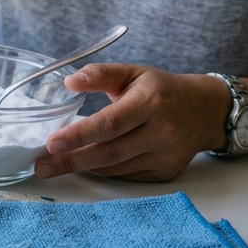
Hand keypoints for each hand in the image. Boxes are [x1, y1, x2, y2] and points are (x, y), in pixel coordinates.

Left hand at [34, 64, 229, 181]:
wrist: (205, 111)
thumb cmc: (161, 88)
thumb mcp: (132, 72)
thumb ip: (100, 74)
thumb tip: (69, 81)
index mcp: (150, 103)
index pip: (110, 123)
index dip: (80, 135)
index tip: (51, 143)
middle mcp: (160, 132)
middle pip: (110, 152)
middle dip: (72, 161)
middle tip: (41, 166)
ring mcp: (164, 156)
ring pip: (116, 168)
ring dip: (83, 167)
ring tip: (54, 165)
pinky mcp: (164, 172)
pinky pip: (126, 175)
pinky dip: (102, 170)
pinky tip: (84, 164)